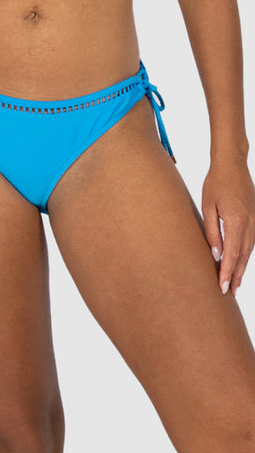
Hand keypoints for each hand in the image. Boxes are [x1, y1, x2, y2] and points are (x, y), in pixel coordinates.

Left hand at [202, 159, 254, 296]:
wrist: (232, 164)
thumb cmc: (215, 182)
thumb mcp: (207, 206)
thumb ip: (212, 231)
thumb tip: (216, 254)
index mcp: (236, 220)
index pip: (232, 253)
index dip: (227, 272)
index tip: (222, 286)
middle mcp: (250, 223)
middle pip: (243, 256)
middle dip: (236, 275)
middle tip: (229, 293)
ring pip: (249, 250)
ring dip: (241, 268)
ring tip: (234, 284)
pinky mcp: (254, 218)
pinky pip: (251, 241)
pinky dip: (245, 255)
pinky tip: (239, 263)